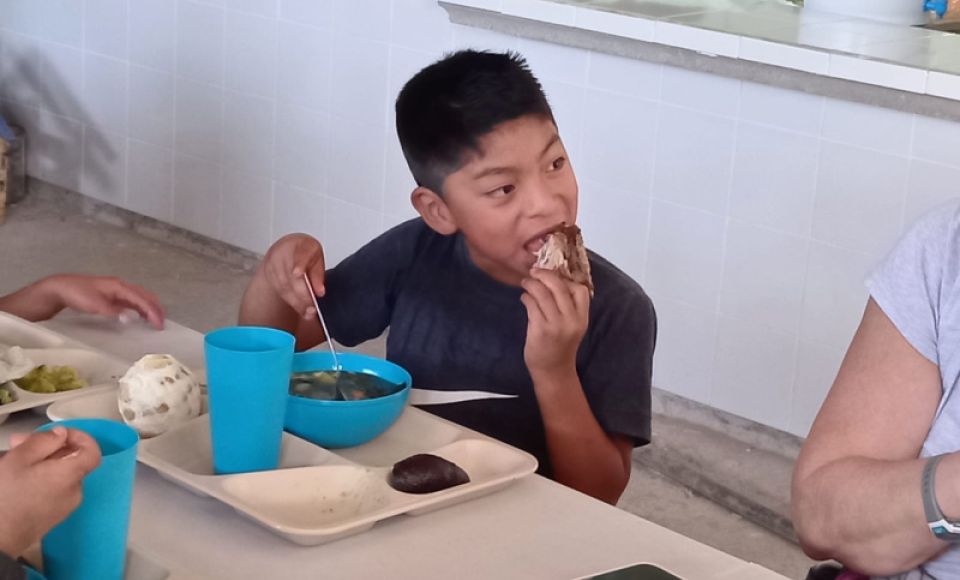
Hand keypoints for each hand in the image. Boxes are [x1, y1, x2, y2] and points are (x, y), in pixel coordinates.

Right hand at [0, 427, 100, 557]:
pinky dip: (43, 479)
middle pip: (72, 461)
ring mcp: (66, 506)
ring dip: (43, 463)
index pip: (93, 451)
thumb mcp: (19, 459)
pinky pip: (55, 490)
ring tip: (16, 460)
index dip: (79, 437)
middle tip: (21, 443)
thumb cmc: (6, 497)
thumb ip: (43, 441)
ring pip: (61, 475)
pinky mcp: (54, 516)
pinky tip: (20, 478)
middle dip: (49, 448)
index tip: (58, 434)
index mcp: (71, 475)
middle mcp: (75, 491)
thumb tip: (61, 434)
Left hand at [42, 275, 164, 329]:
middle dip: (156, 308)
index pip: (142, 299)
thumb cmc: (78, 294)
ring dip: (149, 307)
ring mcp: (116, 289)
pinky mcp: (112, 293)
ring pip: (139, 297)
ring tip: (154, 320)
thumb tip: (130, 318)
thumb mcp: (96, 305)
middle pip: (145, 295)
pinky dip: (140, 307)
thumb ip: (114, 311)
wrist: (61, 288)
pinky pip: (131, 299)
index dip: (153, 312)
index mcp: (120, 286)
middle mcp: (121, 285)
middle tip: (162, 323)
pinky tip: (140, 315)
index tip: (159, 325)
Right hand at [261, 233, 326, 319]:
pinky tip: (300, 308)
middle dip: (303, 295)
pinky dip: (292, 302)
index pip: (300, 254)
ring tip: (309, 313)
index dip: (299, 263)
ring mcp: (274, 263)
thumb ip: (318, 274)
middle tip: (313, 308)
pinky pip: (280, 290)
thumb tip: (319, 291)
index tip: (298, 273)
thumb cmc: (305, 253)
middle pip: (291, 276)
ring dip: (297, 302)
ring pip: (284, 286)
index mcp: (301, 245)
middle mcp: (284, 252)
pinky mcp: (268, 274)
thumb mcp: (316, 258)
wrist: (287, 248)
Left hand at [520, 269, 589, 377]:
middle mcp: (571, 320)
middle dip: (545, 275)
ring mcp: (556, 325)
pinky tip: (524, 298)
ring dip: (532, 284)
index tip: (553, 274)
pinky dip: (526, 297)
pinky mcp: (540, 330)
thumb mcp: (573, 325)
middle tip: (534, 271)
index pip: (579, 289)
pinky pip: (532, 305)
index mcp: (582, 318)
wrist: (553, 370)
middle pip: (559, 286)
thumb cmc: (561, 345)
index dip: (565, 278)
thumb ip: (568, 306)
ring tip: (526, 283)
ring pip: (543, 293)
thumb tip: (553, 279)